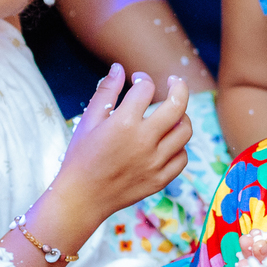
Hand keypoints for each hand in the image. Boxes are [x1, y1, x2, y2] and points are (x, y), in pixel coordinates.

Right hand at [53, 64, 192, 226]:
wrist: (82, 198)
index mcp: (123, 124)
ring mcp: (155, 162)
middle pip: (178, 105)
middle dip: (179, 87)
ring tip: (173, 113)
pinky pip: (182, 157)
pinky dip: (179, 146)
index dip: (143, 79)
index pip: (146, 88)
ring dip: (181, 117)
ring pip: (185, 131)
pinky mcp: (161, 179)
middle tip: (174, 82)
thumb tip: (119, 68)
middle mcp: (144, 142)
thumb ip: (106, 92)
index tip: (138, 80)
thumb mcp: (88, 121)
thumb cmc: (81, 157)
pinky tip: (168, 141)